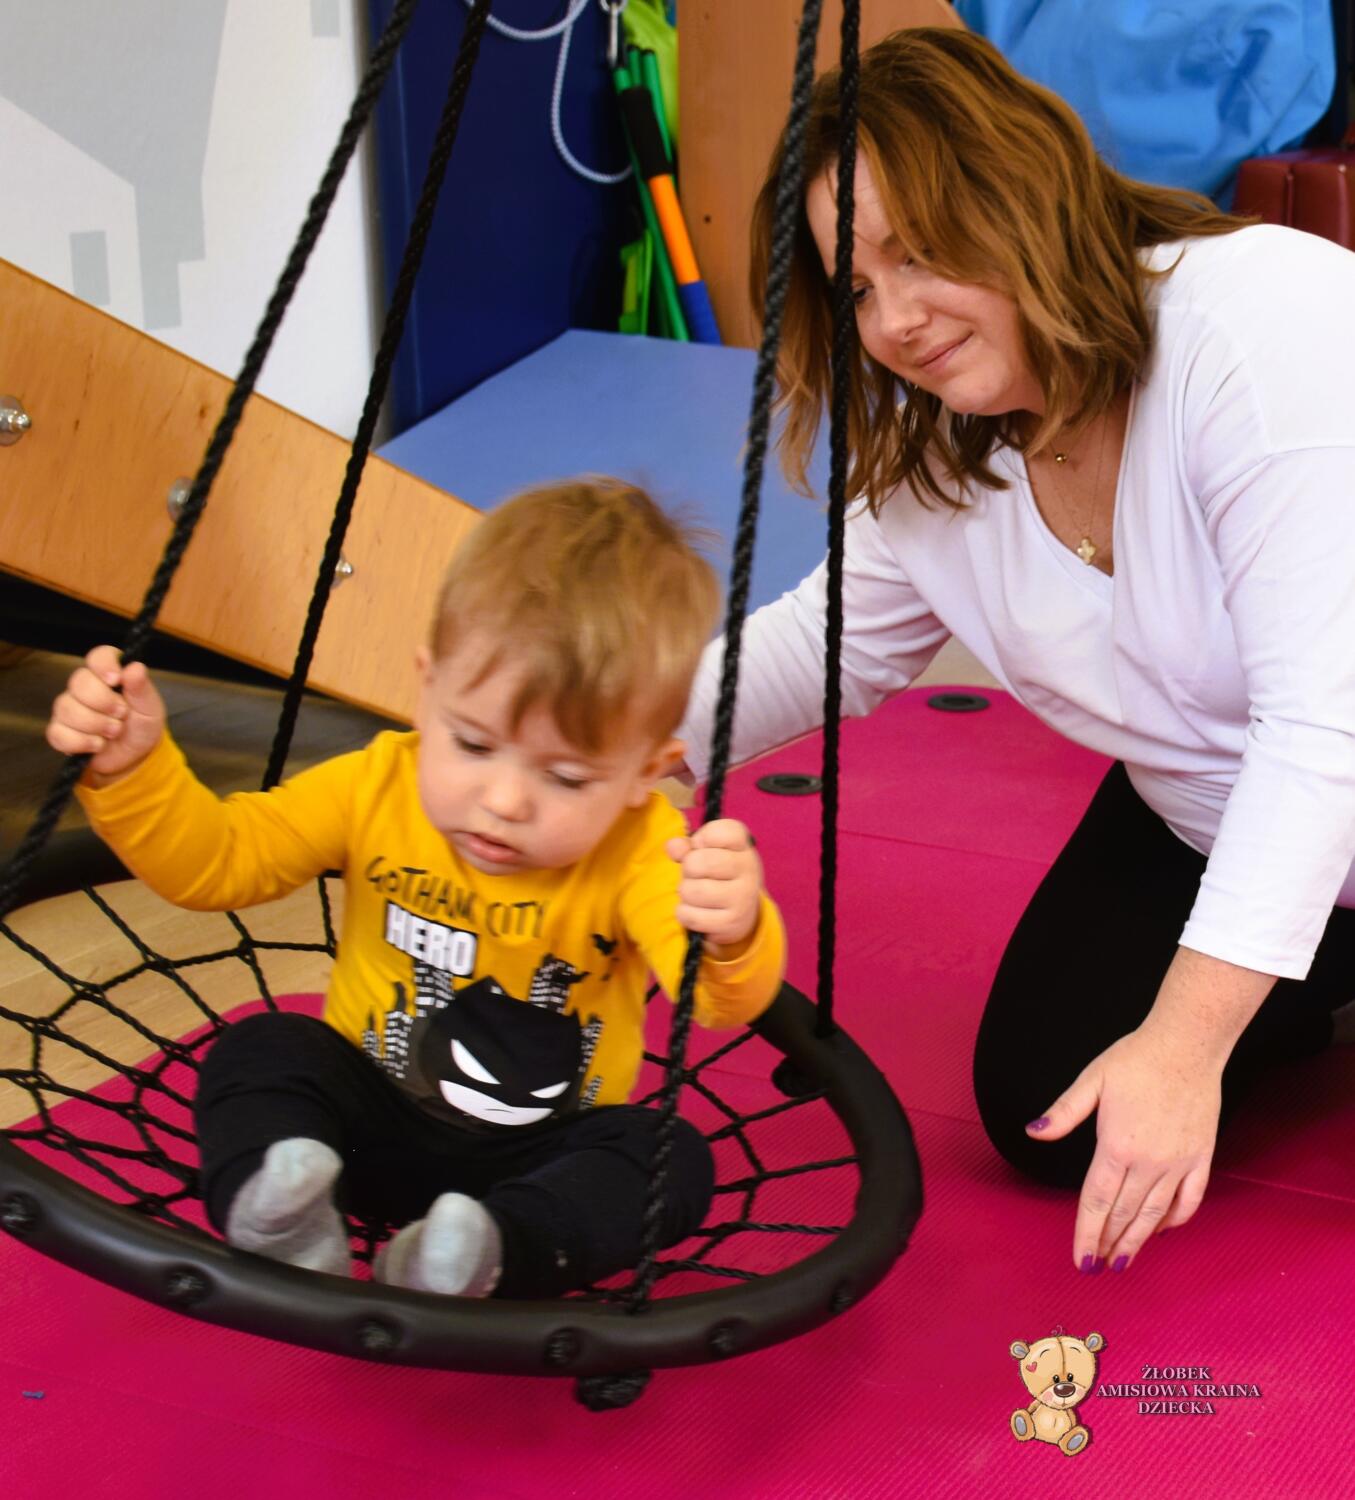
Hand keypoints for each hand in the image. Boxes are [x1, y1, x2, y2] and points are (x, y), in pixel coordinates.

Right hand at [46, 645, 166, 784]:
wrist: (135, 755)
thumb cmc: (141, 725)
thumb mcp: (149, 707)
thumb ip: (141, 688)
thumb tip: (135, 667)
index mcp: (108, 674)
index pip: (98, 656)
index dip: (104, 665)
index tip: (115, 680)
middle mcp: (84, 687)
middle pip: (78, 682)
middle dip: (103, 702)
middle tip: (121, 715)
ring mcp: (69, 708)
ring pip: (67, 708)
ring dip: (95, 725)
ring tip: (114, 732)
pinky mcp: (60, 731)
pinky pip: (58, 733)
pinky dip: (81, 742)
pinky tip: (97, 745)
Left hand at [666, 818, 762, 955]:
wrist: (740, 912)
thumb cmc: (718, 875)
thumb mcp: (705, 853)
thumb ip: (686, 847)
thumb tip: (672, 847)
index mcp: (743, 845)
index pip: (717, 832)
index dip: (700, 839)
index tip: (703, 848)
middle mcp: (749, 868)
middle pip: (697, 863)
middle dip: (688, 870)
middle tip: (698, 876)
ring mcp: (743, 897)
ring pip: (691, 891)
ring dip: (685, 894)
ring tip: (697, 894)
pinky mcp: (732, 923)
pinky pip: (690, 916)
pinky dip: (685, 914)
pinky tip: (697, 911)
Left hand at [1026, 1024, 1220, 1273]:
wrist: (1187, 1045)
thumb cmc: (1136, 1059)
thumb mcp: (1091, 1080)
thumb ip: (1063, 1112)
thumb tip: (1033, 1132)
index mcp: (1117, 1145)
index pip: (1097, 1201)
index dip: (1086, 1233)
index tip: (1081, 1259)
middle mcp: (1149, 1161)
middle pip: (1124, 1214)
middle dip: (1108, 1243)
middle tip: (1096, 1266)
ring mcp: (1179, 1162)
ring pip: (1156, 1214)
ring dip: (1138, 1240)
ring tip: (1124, 1260)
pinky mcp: (1202, 1157)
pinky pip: (1190, 1199)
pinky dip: (1176, 1220)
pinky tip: (1163, 1230)